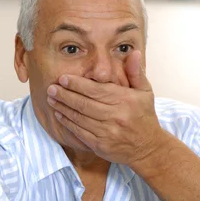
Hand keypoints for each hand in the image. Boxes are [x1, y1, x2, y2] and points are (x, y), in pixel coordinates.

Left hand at [46, 51, 161, 166]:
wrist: (148, 148)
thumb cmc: (144, 117)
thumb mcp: (145, 92)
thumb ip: (136, 72)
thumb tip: (134, 52)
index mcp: (125, 100)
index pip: (96, 90)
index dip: (77, 84)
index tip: (63, 78)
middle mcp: (116, 116)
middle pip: (84, 104)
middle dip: (65, 95)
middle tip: (51, 88)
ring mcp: (107, 132)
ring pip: (80, 118)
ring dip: (63, 108)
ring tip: (51, 99)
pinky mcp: (100, 145)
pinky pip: (80, 132)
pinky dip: (68, 123)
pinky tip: (60, 114)